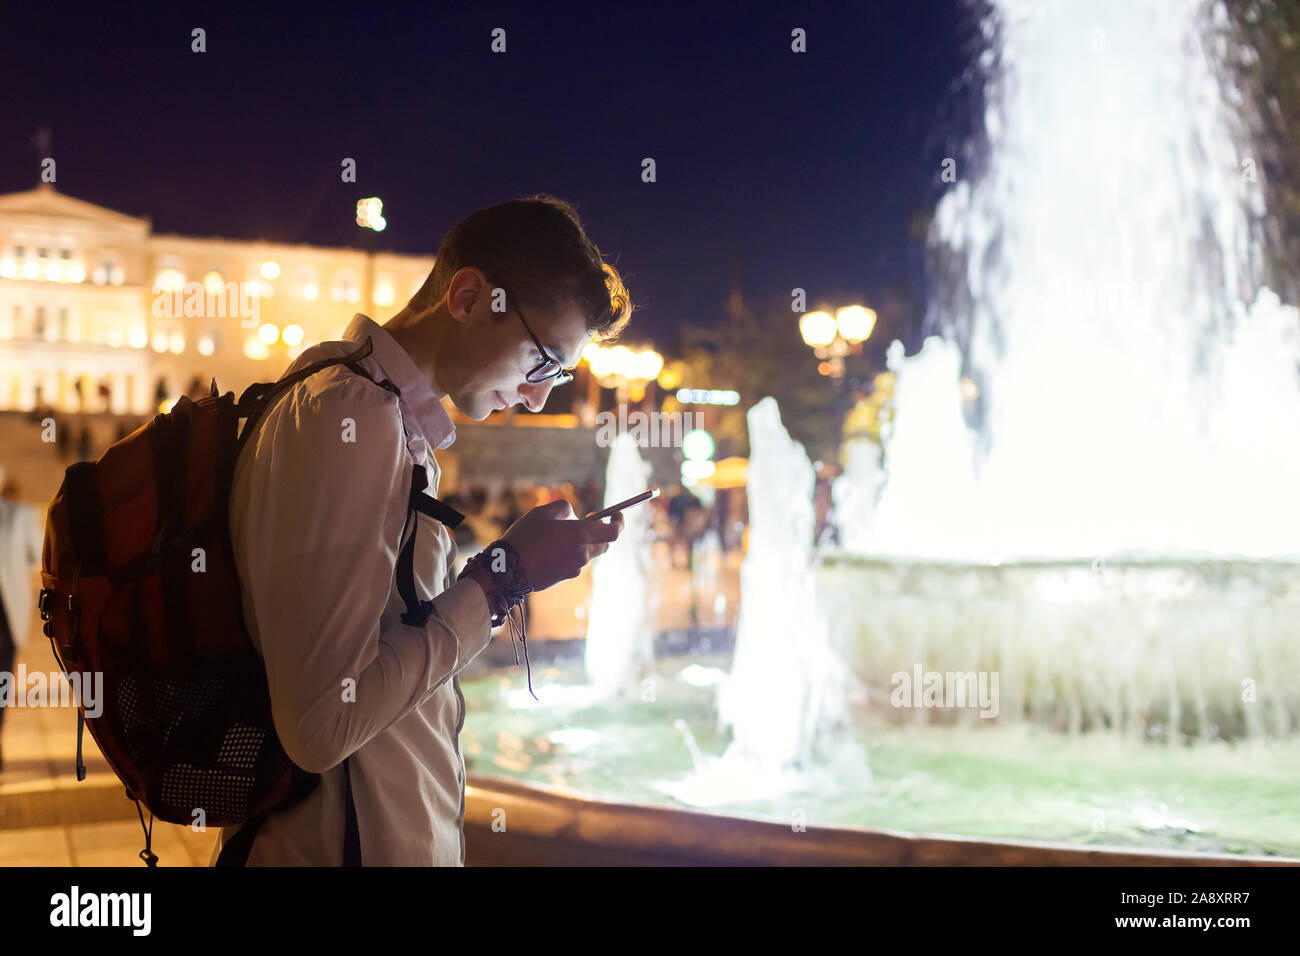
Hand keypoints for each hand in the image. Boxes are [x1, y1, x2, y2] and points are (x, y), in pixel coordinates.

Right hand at [499, 499, 624, 590]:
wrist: (507, 570)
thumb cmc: (525, 537)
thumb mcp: (542, 512)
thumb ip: (563, 508)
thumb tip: (572, 514)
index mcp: (580, 535)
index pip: (613, 532)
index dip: (618, 522)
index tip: (615, 514)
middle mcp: (582, 554)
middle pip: (604, 545)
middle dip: (601, 533)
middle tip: (588, 521)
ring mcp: (574, 568)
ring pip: (588, 554)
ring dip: (583, 543)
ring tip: (561, 533)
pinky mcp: (564, 577)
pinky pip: (575, 563)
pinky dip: (571, 553)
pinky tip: (552, 548)